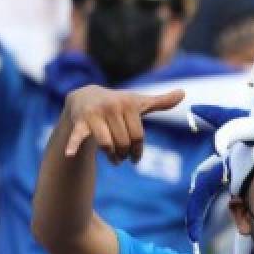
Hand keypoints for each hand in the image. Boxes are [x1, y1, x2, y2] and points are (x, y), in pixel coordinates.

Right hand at [63, 86, 184, 163]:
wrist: (85, 96)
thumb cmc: (118, 103)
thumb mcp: (139, 102)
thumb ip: (161, 101)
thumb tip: (183, 93)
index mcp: (128, 104)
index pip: (137, 136)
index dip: (137, 151)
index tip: (136, 159)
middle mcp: (111, 107)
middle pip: (123, 142)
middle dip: (124, 154)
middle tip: (123, 159)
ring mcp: (94, 114)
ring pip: (106, 144)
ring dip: (111, 157)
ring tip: (114, 160)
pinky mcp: (79, 122)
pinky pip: (77, 135)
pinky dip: (73, 145)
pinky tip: (70, 154)